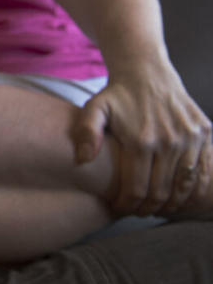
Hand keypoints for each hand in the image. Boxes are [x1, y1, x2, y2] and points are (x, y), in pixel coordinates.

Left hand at [73, 63, 212, 215]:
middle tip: (137, 211)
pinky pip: (201, 170)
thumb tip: (82, 159)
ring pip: (184, 185)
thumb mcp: (93, 109)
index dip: (128, 205)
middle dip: (147, 208)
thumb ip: (86, 133)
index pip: (136, 188)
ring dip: (171, 202)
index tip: (120, 209)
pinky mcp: (204, 132)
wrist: (146, 72)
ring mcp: (190, 137)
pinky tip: (178, 193)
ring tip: (156, 206)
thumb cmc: (116, 95)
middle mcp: (169, 141)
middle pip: (161, 192)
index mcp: (141, 141)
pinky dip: (192, 187)